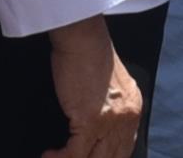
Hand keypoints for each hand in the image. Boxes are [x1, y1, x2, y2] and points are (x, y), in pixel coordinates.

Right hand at [43, 14, 142, 157]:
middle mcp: (127, 118)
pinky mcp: (91, 121)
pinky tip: (49, 154)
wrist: (83, 37)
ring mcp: (110, 122)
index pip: (125, 148)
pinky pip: (75, 154)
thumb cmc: (89, 52)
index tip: (89, 156)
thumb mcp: (111, 84)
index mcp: (133, 108)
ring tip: (56, 157)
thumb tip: (96, 125)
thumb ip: (111, 106)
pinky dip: (60, 157)